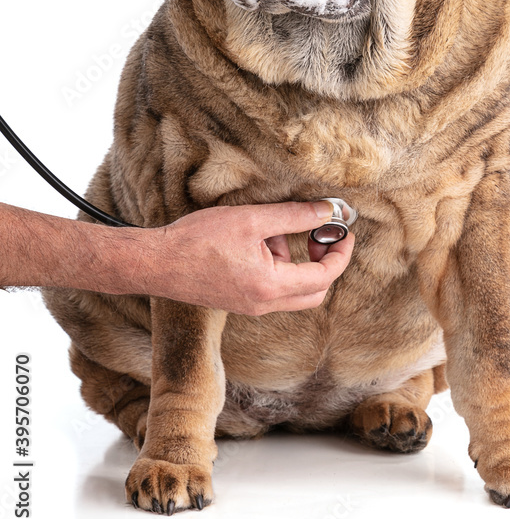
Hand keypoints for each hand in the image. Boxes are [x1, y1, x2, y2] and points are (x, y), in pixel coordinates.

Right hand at [146, 201, 354, 312]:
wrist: (157, 264)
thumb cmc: (198, 240)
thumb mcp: (251, 220)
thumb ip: (294, 216)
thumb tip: (328, 211)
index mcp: (271, 286)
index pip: (325, 276)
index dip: (341, 251)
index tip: (344, 230)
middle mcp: (264, 304)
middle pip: (315, 291)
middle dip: (324, 261)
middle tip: (319, 232)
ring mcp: (252, 307)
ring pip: (294, 290)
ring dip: (296, 260)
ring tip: (272, 229)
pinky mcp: (240, 302)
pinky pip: (273, 288)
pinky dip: (277, 265)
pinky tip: (256, 240)